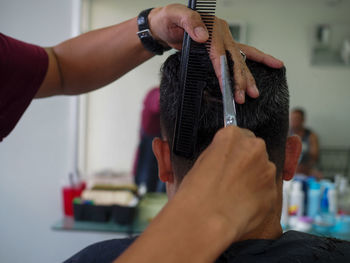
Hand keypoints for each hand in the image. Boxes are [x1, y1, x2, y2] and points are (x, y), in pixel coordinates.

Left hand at [149, 4, 283, 103]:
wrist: (164, 25)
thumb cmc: (168, 21)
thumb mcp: (174, 16)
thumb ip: (189, 23)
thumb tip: (203, 36)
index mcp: (212, 26)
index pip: (220, 51)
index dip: (223, 69)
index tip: (225, 84)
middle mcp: (221, 33)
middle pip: (234, 58)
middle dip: (239, 79)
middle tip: (242, 96)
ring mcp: (223, 40)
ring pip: (240, 59)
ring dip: (247, 77)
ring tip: (254, 92)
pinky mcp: (222, 47)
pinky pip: (242, 54)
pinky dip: (257, 60)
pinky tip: (271, 65)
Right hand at [174, 126, 276, 244]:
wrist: (205, 219)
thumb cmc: (196, 192)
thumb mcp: (200, 160)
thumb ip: (218, 153)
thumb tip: (224, 157)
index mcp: (232, 136)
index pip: (240, 135)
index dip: (234, 151)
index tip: (229, 161)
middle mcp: (254, 148)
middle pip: (255, 151)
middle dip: (247, 163)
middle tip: (232, 179)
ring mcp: (266, 169)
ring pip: (263, 172)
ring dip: (254, 180)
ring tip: (235, 196)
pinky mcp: (273, 191)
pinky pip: (267, 192)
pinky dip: (258, 198)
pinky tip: (241, 206)